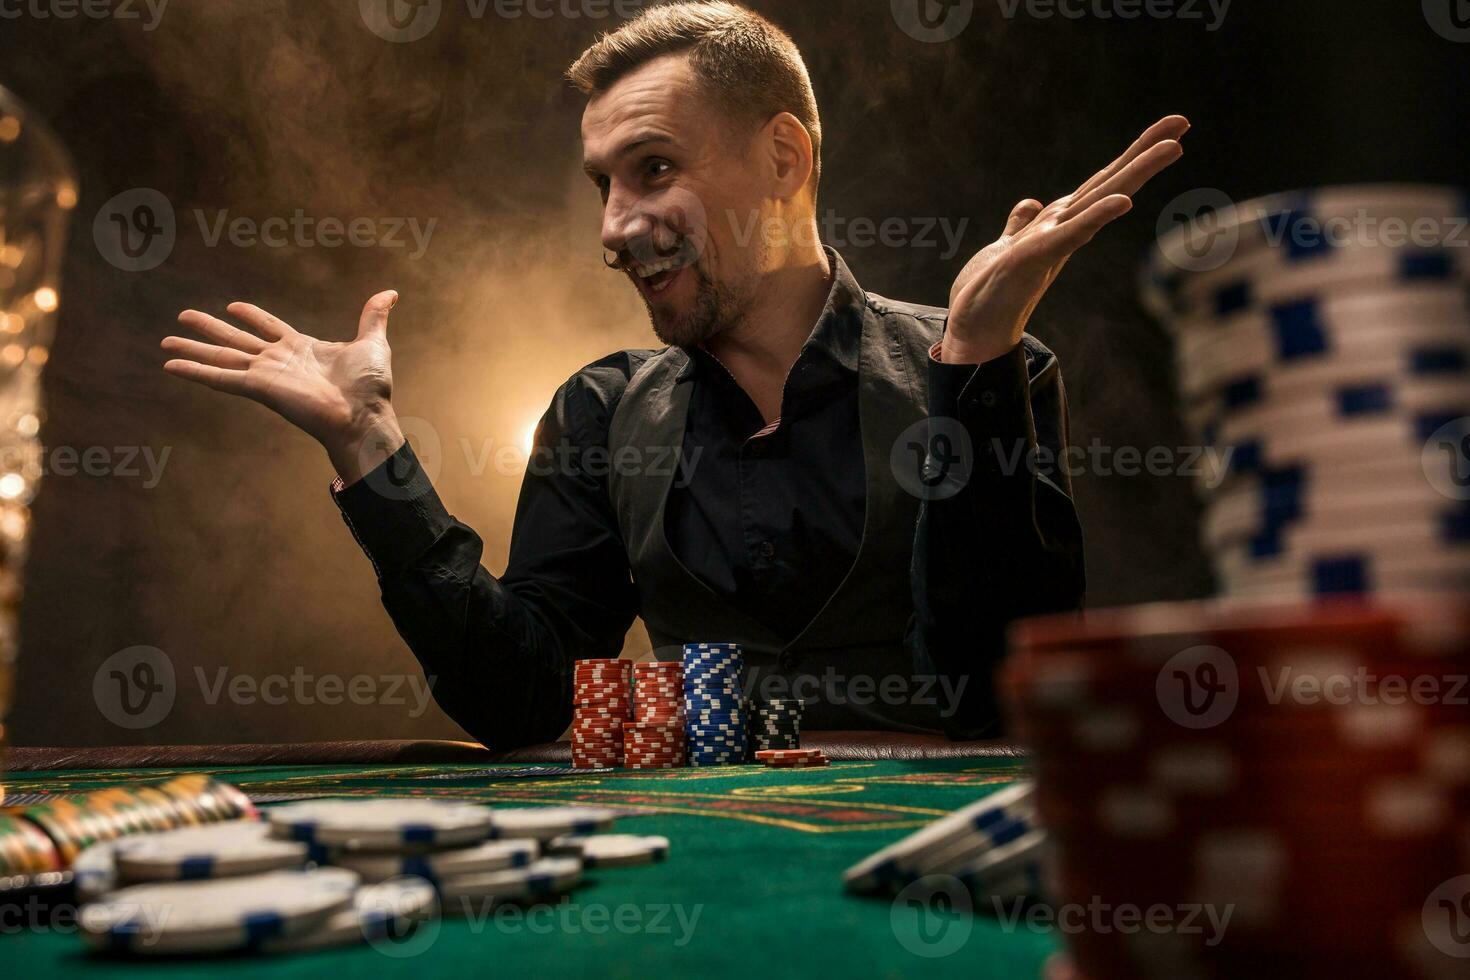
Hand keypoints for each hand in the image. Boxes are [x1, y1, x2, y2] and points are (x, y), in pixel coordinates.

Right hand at [161, 290, 404, 484]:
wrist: (365, 415)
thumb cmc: (371, 387)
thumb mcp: (372, 342)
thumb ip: (373, 316)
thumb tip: (390, 293)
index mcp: (301, 348)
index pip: (268, 327)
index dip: (251, 315)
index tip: (232, 306)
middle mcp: (278, 361)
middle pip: (236, 339)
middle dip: (209, 328)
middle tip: (182, 316)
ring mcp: (266, 375)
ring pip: (221, 356)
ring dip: (193, 349)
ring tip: (165, 341)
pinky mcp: (259, 388)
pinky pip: (220, 377)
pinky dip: (195, 371)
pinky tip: (171, 365)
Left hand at [943, 115, 1189, 363]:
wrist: (972, 331)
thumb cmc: (992, 293)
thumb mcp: (1006, 247)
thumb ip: (1020, 225)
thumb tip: (1030, 203)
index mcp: (1059, 222)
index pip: (1100, 183)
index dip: (1129, 156)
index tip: (1166, 130)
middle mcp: (1063, 228)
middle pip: (1110, 182)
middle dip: (1145, 152)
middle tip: (1183, 121)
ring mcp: (1053, 242)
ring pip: (1100, 199)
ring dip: (1136, 172)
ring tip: (1173, 147)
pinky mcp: (1036, 258)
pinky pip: (1072, 233)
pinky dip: (1098, 216)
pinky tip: (1125, 202)